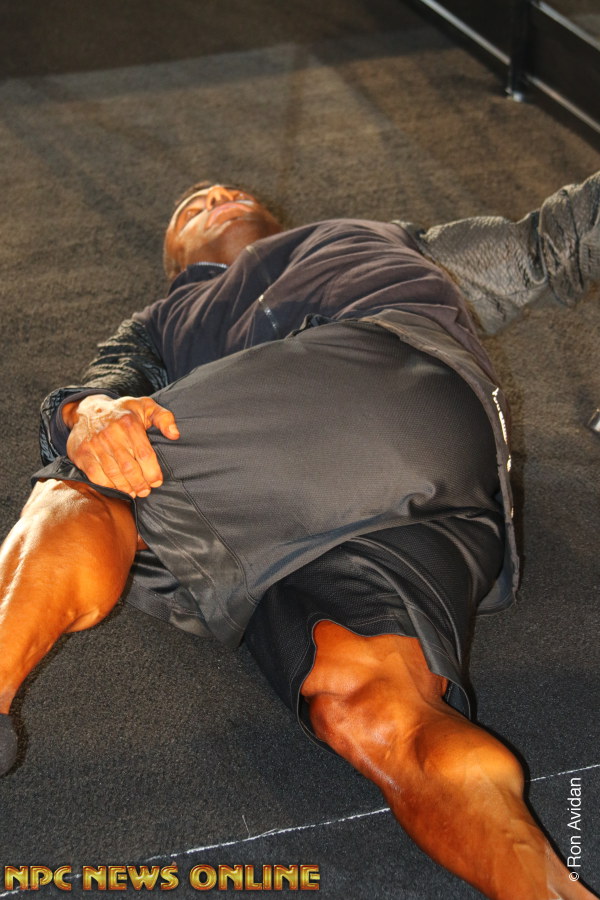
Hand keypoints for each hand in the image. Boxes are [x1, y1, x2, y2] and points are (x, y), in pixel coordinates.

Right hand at [64, 395, 179, 496]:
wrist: (88, 410)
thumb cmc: (123, 412)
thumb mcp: (145, 406)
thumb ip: (164, 417)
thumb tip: (175, 435)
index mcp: (129, 423)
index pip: (144, 454)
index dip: (152, 472)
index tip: (157, 482)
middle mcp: (111, 433)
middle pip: (130, 468)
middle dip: (140, 484)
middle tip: (146, 491)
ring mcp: (94, 444)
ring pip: (114, 474)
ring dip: (126, 488)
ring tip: (134, 492)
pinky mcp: (82, 453)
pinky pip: (96, 476)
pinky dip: (108, 486)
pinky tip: (117, 489)